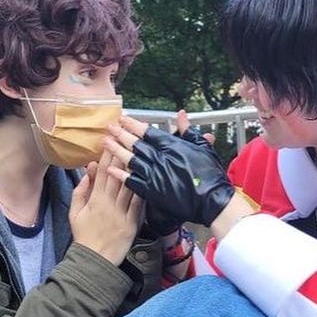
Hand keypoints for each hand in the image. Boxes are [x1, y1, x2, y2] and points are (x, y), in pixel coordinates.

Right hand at [69, 150, 143, 265]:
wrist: (95, 260)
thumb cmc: (84, 236)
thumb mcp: (74, 213)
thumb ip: (80, 191)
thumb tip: (88, 173)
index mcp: (95, 200)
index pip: (103, 173)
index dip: (108, 156)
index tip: (111, 141)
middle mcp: (110, 204)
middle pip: (118, 176)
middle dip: (123, 156)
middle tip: (128, 140)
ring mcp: (123, 213)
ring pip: (130, 186)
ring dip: (135, 169)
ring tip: (140, 153)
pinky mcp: (133, 223)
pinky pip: (139, 203)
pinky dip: (143, 190)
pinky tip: (149, 178)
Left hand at [104, 115, 233, 226]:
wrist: (211, 201)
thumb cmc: (209, 175)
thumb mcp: (202, 147)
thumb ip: (189, 131)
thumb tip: (182, 115)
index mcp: (172, 146)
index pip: (148, 132)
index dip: (133, 125)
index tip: (123, 119)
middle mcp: (160, 159)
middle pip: (135, 144)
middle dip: (120, 134)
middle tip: (109, 127)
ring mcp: (155, 175)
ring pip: (130, 160)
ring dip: (116, 151)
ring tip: (105, 143)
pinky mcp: (152, 191)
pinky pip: (132, 181)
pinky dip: (120, 175)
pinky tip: (110, 169)